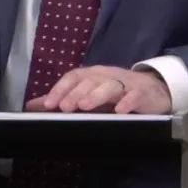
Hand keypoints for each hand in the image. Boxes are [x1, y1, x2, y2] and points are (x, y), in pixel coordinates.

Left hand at [26, 66, 172, 114]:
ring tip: (85, 107)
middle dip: (75, 93)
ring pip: (110, 86)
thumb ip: (62, 99)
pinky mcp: (142, 92)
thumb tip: (32, 105)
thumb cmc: (117, 94)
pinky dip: (128, 102)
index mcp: (92, 76)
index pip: (73, 77)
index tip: (49, 105)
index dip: (61, 89)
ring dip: (96, 95)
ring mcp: (125, 83)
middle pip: (89, 81)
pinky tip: (120, 111)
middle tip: (64, 107)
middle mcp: (106, 76)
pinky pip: (135, 95)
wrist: (154, 90)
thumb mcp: (90, 95)